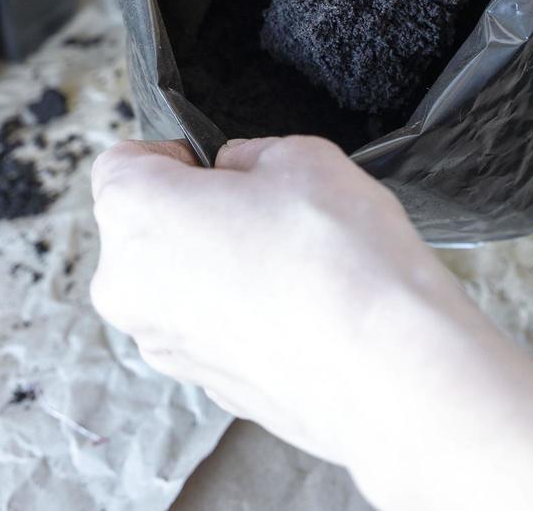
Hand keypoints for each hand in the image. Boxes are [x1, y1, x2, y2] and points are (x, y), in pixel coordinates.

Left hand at [90, 136, 532, 509]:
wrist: (405, 376)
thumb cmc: (351, 256)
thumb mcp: (301, 154)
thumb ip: (253, 154)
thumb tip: (240, 172)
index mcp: (138, 218)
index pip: (127, 155)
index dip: (182, 146)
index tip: (230, 155)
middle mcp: (136, 290)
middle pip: (158, 221)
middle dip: (210, 204)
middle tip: (289, 203)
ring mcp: (174, 348)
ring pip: (192, 275)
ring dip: (237, 258)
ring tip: (320, 256)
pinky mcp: (219, 387)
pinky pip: (225, 323)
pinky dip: (259, 308)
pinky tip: (325, 305)